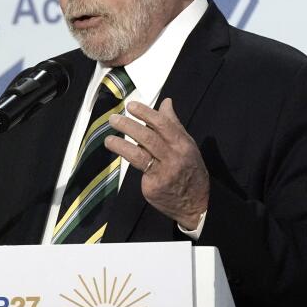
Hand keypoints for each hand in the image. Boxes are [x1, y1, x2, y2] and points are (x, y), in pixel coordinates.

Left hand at [106, 98, 208, 229]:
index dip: (145, 113)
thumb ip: (173, 124)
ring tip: (108, 139)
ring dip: (120, 145)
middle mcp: (174, 157)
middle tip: (114, 119)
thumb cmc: (190, 169)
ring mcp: (163, 173)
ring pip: (138, 155)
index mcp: (183, 144)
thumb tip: (165, 102)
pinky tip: (120, 153)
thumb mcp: (187, 145)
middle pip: (148, 138)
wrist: (197, 203)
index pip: (162, 124)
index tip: (131, 106)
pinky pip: (139, 171)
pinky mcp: (153, 187)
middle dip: (128, 126)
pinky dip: (130, 160)